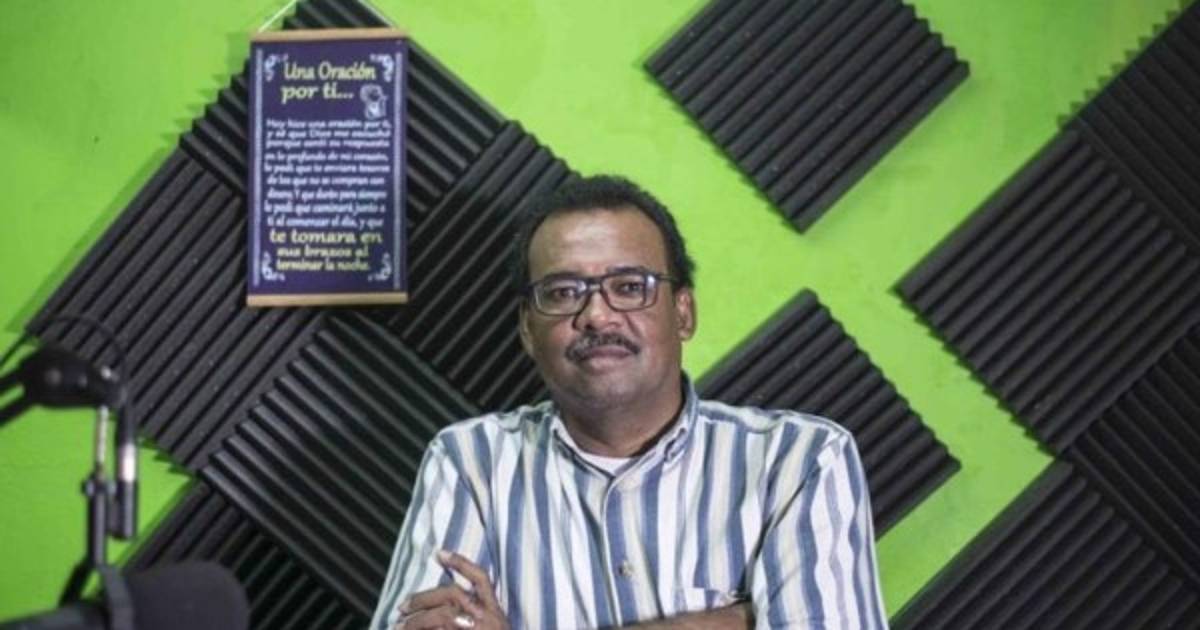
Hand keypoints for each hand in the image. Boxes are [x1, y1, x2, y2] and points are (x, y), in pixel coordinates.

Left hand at [394, 550, 508, 629]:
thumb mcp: (493, 628)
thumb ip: (474, 617)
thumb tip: (440, 610)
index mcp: (495, 612)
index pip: (480, 578)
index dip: (461, 563)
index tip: (439, 554)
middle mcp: (487, 617)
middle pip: (451, 595)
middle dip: (423, 598)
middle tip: (402, 608)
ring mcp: (477, 628)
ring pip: (442, 614)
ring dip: (417, 619)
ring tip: (400, 626)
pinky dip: (428, 625)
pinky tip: (415, 623)